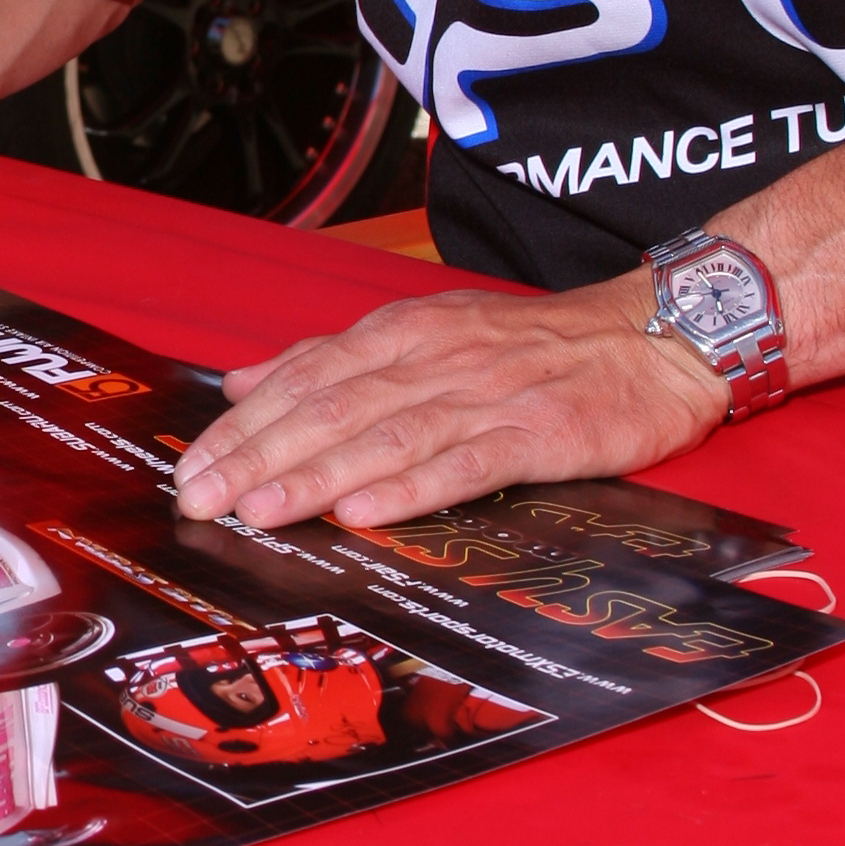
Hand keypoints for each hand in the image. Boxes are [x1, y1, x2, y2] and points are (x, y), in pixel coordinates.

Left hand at [171, 273, 731, 531]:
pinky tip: (366, 513)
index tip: (190, 466)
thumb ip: (333, 359)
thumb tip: (242, 382)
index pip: (303, 377)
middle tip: (200, 498)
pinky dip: (410, 488)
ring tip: (260, 510)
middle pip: (329, 406)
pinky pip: (465, 463)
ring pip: (383, 435)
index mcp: (402, 332)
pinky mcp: (537, 433)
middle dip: (256, 454)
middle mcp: (434, 357)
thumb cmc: (536, 346)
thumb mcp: (427, 332)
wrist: (654, 337)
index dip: (242, 425)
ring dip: (315, 475)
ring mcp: (486, 395)